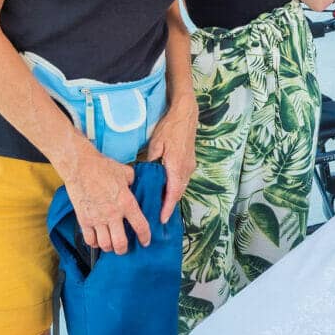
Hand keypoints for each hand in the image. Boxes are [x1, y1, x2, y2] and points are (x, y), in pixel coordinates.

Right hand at [58, 143, 146, 254]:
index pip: (140, 226)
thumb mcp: (126, 173)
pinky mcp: (83, 219)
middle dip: (124, 249)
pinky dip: (94, 243)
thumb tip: (136, 186)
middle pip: (120, 243)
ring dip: (109, 247)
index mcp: (126, 203)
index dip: (145, 237)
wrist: (80, 167)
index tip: (145, 242)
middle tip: (125, 248)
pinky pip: (89, 239)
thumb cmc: (103, 167)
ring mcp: (97, 218)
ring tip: (112, 245)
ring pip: (105, 244)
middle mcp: (112, 214)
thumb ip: (134, 182)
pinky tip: (97, 240)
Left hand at [146, 96, 197, 222]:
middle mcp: (186, 169)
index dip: (167, 208)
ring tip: (160, 205)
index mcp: (177, 166)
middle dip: (169, 205)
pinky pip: (183, 179)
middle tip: (157, 216)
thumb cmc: (170, 127)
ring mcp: (190, 165)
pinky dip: (175, 187)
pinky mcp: (190, 162)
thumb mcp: (156, 144)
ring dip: (172, 196)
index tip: (161, 219)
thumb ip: (151, 161)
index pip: (172, 193)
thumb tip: (145, 175)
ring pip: (181, 186)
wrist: (186, 115)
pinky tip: (165, 189)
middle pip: (178, 193)